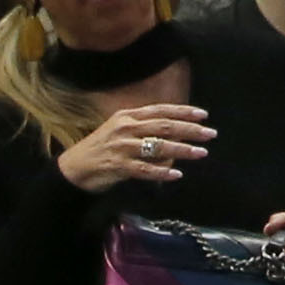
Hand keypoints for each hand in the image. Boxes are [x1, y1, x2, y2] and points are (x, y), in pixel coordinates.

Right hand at [59, 100, 212, 193]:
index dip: (183, 111)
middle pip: (164, 126)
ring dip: (182, 150)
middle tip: (210, 134)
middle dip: (190, 129)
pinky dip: (161, 172)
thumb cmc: (103, 147)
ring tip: (201, 153)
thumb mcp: (122, 130)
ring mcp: (121, 147)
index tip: (204, 115)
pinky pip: (144, 169)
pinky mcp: (117, 166)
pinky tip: (176, 174)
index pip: (161, 110)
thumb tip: (178, 133)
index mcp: (128, 116)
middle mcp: (125, 128)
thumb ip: (147, 129)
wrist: (74, 168)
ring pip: (157, 147)